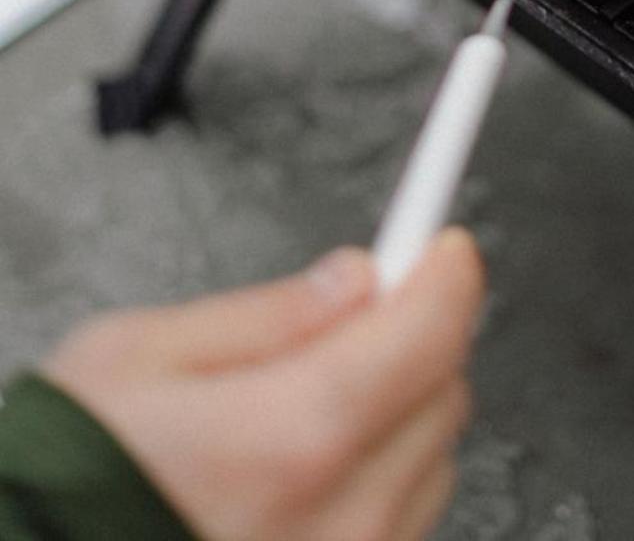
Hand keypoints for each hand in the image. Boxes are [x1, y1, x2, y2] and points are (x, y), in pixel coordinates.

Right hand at [44, 231, 482, 540]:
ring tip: (302, 418)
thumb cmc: (63, 482)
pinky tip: (302, 481)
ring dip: (396, 422)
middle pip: (443, 395)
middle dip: (409, 343)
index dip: (443, 273)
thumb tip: (355, 279)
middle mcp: (341, 523)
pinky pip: (400, 530)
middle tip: (348, 327)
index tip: (442, 248)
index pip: (429, 333)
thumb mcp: (137, 355)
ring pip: (430, 466)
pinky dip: (374, 490)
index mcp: (292, 440)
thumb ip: (265, 313)